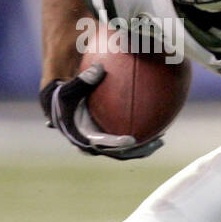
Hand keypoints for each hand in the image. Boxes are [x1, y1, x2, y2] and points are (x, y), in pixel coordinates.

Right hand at [39, 63, 163, 159]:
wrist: (59, 105)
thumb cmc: (64, 96)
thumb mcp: (68, 89)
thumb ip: (82, 81)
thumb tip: (99, 68)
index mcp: (82, 137)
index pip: (101, 144)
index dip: (116, 144)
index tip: (131, 140)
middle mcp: (93, 145)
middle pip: (118, 153)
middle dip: (137, 150)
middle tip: (155, 143)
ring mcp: (102, 144)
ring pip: (126, 151)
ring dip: (143, 147)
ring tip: (161, 140)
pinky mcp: (108, 139)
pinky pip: (127, 142)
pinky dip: (141, 137)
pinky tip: (158, 129)